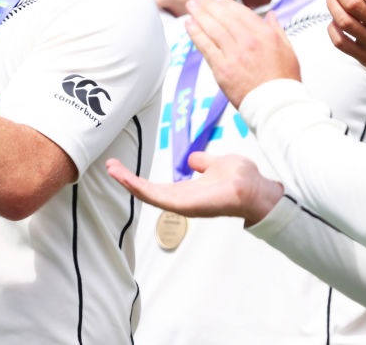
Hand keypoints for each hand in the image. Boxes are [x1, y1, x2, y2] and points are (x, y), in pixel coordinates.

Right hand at [106, 152, 283, 226]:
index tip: (122, 167)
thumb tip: (192, 159)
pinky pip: (159, 198)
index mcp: (187, 192)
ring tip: (112, 170)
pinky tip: (128, 180)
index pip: (157, 187)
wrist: (255, 189)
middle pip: (148, 192)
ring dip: (129, 183)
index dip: (139, 179)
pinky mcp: (185, 206)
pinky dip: (141, 189)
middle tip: (109, 166)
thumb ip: (203, 162)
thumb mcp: (217, 164)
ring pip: (149, 196)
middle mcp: (182, 200)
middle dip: (127, 180)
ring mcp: (183, 205)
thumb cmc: (242, 179)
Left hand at [185, 0, 299, 106]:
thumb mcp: (288, 50)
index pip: (240, 12)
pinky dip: (196, 33)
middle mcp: (248, 41)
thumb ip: (277, 30)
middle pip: (223, 17)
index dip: (226, 3)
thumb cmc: (283, 81)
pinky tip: (189, 25)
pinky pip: (206, 46)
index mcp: (265, 34)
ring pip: (212, 28)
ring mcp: (234, 54)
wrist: (276, 105)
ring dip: (199, 14)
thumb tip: (271, 16)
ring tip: (191, 6)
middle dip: (208, 5)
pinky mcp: (222, 68)